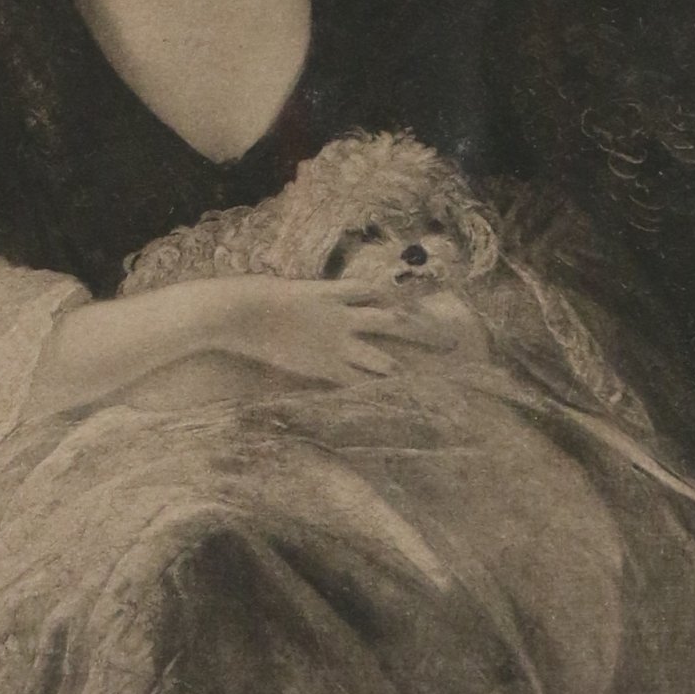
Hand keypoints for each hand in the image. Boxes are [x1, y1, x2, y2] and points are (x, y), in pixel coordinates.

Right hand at [210, 275, 459, 383]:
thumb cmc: (256, 297)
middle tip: (452, 341)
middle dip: (424, 331)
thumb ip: (306, 295)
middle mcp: (344, 316)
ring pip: (382, 355)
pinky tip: (390, 403)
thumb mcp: (287, 290)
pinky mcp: (323, 366)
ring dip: (404, 368)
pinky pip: (355, 380)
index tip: (425, 305)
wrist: (242, 312)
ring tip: (429, 380)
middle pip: (394, 320)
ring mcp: (336, 342)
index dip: (403, 298)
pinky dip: (372, 390)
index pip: (378, 291)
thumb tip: (307, 297)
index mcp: (334, 293)